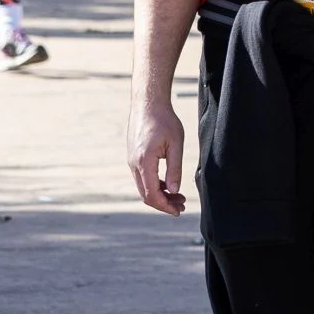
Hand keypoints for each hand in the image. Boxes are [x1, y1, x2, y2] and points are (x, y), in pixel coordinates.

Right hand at [128, 97, 185, 214]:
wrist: (148, 103)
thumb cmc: (164, 120)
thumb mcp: (175, 144)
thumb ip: (175, 169)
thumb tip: (175, 191)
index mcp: (144, 162)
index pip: (152, 194)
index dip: (165, 206)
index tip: (178, 211)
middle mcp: (134, 164)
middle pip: (146, 194)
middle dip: (164, 203)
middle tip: (182, 206)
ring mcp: (131, 161)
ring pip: (143, 187)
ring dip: (160, 195)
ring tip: (178, 196)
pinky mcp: (133, 157)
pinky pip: (142, 178)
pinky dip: (154, 185)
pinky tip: (168, 184)